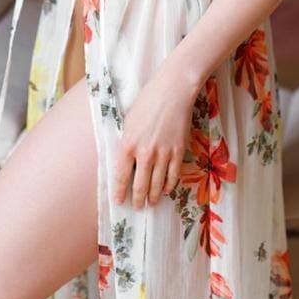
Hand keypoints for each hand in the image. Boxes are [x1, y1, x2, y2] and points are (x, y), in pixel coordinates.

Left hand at [113, 60, 199, 208]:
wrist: (172, 92)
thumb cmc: (147, 102)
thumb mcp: (129, 122)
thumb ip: (127, 143)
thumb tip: (127, 161)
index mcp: (128, 144)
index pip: (121, 176)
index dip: (120, 192)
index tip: (120, 201)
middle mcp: (144, 153)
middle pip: (140, 185)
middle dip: (138, 199)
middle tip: (137, 207)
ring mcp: (163, 154)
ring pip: (157, 184)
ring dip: (153, 196)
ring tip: (151, 203)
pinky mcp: (178, 152)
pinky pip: (173, 175)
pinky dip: (168, 185)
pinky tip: (165, 189)